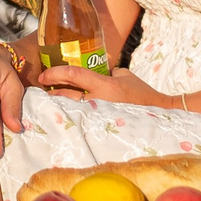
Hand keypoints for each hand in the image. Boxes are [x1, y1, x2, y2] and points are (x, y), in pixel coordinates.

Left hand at [34, 64, 171, 108]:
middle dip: (51, 93)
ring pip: (70, 111)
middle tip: (42, 91)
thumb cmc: (142, 94)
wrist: (159, 116)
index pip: (74, 75)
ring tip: (49, 104)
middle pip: (66, 96)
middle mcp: (99, 102)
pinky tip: (63, 118)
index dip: (55, 73)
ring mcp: (99, 118)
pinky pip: (80, 121)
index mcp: (105, 86)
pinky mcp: (101, 128)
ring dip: (58, 107)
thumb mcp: (125, 76)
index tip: (43, 76)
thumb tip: (94, 72)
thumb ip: (107, 72)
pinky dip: (70, 118)